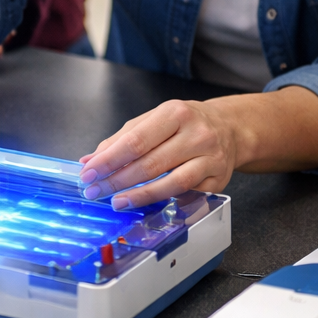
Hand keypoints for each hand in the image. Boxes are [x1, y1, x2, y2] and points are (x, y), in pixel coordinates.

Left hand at [78, 99, 239, 209]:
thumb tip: (90, 160)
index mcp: (175, 113)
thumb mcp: (152, 120)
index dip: (109, 160)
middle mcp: (196, 134)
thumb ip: (121, 139)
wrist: (229, 127)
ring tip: (117, 202)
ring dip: (140, 196)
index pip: (136, 141)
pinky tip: (147, 203)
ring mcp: (210, 158)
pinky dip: (165, 200)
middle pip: (151, 163)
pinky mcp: (218, 179)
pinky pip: (188, 194)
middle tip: (95, 191)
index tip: (89, 173)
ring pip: (172, 183)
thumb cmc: (184, 123)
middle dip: (118, 180)